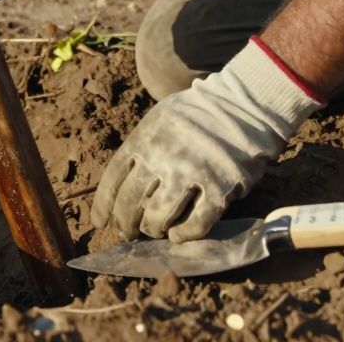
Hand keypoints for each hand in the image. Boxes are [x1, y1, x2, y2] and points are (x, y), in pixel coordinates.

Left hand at [91, 37, 322, 241]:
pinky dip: (184, 234)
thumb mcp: (159, 120)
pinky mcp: (219, 190)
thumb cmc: (197, 114)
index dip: (103, 206)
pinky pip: (195, 224)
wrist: (243, 107)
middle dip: (125, 224)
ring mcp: (191, 175)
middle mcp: (162, 159)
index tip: (100, 222)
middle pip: (131, 203)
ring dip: (152, 229)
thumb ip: (141, 147)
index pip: (113, 180)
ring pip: (159, 217)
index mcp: (144, 140)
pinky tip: (178, 235)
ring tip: (154, 231)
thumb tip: (123, 182)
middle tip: (127, 233)